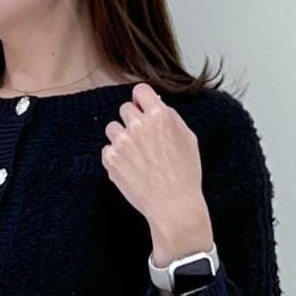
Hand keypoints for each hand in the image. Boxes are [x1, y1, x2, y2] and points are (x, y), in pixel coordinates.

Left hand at [99, 84, 208, 245]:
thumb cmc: (185, 174)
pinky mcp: (111, 159)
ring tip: (134, 155)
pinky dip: (115, 158)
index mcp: (159, 115)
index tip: (142, 108)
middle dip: (132, 121)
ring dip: (120, 138)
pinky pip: (107, 149)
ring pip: (112, 128)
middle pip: (125, 109)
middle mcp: (138, 124)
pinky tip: (129, 168)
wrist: (173, 205)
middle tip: (141, 139)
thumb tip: (156, 105)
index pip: (140, 90)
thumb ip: (170, 118)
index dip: (141, 100)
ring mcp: (122, 142)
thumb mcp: (188, 138)